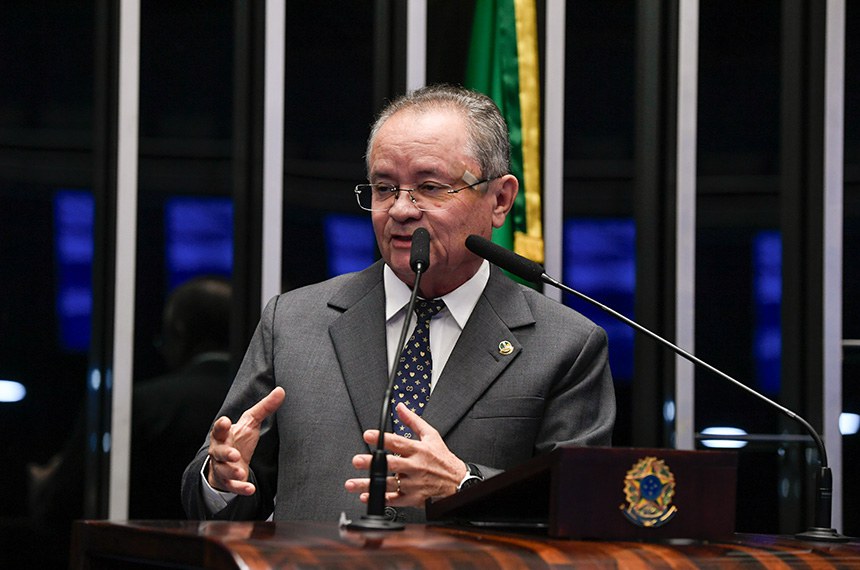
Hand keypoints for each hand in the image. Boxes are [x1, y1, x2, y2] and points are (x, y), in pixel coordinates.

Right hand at [206, 386, 284, 494]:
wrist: (229, 462)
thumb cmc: (239, 438)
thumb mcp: (250, 422)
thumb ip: (264, 408)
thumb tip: (281, 391)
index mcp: (223, 435)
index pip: (219, 429)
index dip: (221, 426)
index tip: (225, 421)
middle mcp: (219, 451)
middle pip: (218, 451)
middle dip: (225, 453)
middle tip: (234, 454)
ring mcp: (222, 467)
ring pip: (223, 470)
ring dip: (231, 471)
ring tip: (240, 471)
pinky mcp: (228, 481)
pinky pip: (233, 486)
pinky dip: (240, 488)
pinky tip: (249, 489)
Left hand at [344, 403, 466, 507]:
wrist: (457, 481)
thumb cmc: (442, 458)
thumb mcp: (431, 435)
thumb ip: (413, 421)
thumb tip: (400, 408)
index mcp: (418, 450)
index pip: (398, 442)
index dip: (382, 438)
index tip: (368, 435)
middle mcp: (415, 467)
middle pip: (391, 464)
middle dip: (372, 462)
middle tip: (357, 460)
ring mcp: (414, 484)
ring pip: (388, 484)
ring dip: (368, 484)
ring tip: (352, 483)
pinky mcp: (413, 498)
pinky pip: (394, 500)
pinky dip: (380, 499)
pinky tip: (367, 496)